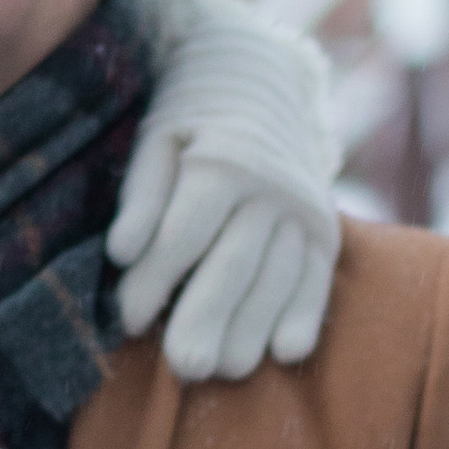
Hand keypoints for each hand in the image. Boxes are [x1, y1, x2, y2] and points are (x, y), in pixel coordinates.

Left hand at [112, 0, 337, 377]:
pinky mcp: (326, 230)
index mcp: (222, 162)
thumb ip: (140, 194)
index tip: (127, 321)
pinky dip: (305, 315)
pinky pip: (318, 279)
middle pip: (234, 264)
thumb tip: (122, 252)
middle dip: (206, 318)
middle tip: (183, 367)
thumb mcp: (157, 138)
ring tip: (225, 370)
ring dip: (253, 328)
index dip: (153, 282)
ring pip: (278, 278)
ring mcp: (305, 210)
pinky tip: (285, 353)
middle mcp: (271, 188)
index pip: (183, 235)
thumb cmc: (192, 116)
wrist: (262, 78)